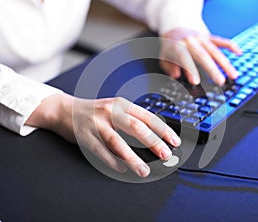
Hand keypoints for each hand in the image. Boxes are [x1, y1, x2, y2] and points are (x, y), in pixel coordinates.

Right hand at [26, 93, 180, 177]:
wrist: (65, 109)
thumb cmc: (95, 112)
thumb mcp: (115, 108)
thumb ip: (132, 119)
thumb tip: (153, 136)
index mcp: (121, 104)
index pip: (147, 117)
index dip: (163, 130)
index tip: (174, 141)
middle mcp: (110, 112)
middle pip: (136, 128)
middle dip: (153, 143)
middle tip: (165, 155)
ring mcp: (97, 124)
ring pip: (118, 142)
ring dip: (133, 158)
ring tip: (143, 170)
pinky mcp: (85, 136)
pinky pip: (101, 151)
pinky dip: (112, 161)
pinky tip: (122, 169)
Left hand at [160, 27, 241, 85]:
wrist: (175, 29)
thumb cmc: (170, 48)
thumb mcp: (164, 58)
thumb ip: (169, 67)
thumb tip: (176, 75)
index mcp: (178, 47)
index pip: (185, 59)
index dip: (190, 70)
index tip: (196, 82)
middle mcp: (191, 42)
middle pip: (203, 56)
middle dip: (213, 69)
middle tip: (220, 81)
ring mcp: (201, 39)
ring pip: (215, 51)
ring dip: (225, 63)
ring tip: (233, 75)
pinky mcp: (209, 37)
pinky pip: (221, 40)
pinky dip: (230, 46)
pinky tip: (239, 53)